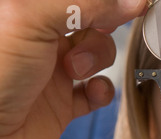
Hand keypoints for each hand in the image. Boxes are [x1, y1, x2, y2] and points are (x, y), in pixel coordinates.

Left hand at [0, 0, 145, 138]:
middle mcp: (40, 41)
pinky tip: (92, 92)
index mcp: (27, 14)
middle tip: (97, 32)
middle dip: (99, 29)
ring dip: (98, 60)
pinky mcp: (61, 105)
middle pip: (90, 24)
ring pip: (96, 56)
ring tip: (77, 71)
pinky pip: (95, 93)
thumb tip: (131, 2)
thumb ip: (83, 4)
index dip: (104, 2)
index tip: (131, 4)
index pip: (77, 1)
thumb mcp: (32, 22)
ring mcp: (52, 73)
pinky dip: (102, 91)